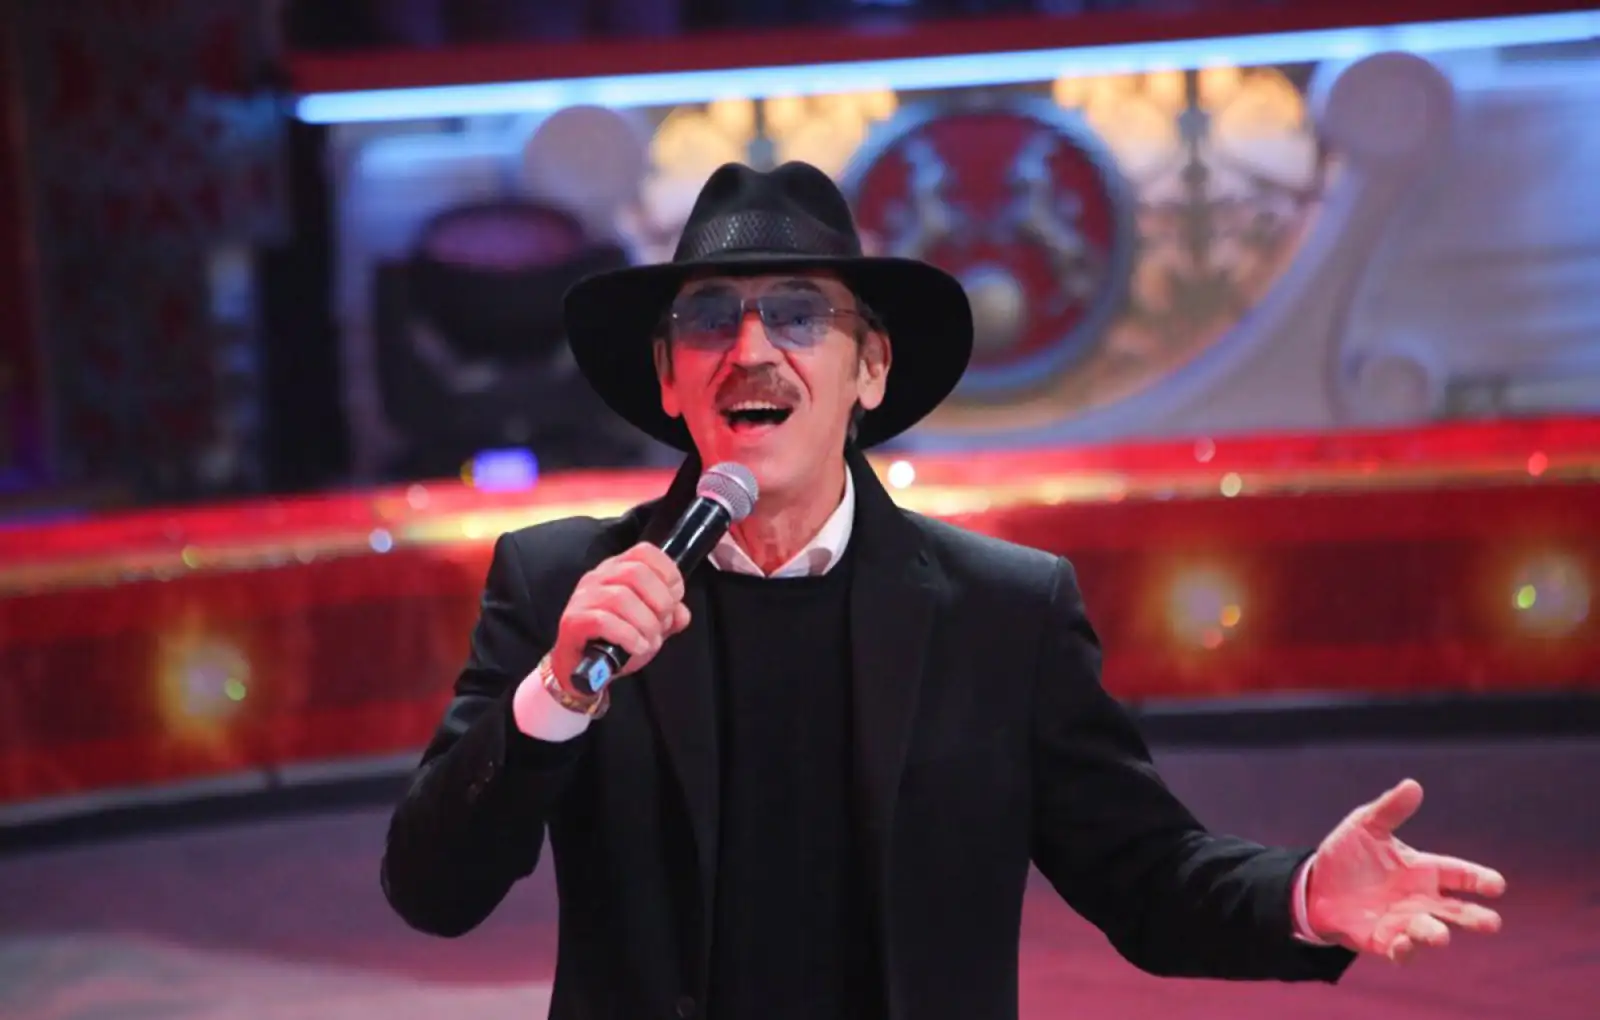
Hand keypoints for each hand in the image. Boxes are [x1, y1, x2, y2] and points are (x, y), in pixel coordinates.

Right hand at [550, 543, 690, 686]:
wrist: (582, 670)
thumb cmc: (614, 642)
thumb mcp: (649, 626)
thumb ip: (668, 617)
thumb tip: (681, 613)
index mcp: (617, 570)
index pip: (644, 552)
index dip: (667, 572)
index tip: (674, 598)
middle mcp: (597, 577)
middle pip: (635, 572)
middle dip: (659, 601)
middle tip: (662, 624)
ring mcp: (582, 598)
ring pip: (621, 597)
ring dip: (645, 624)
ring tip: (649, 642)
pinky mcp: (573, 621)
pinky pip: (604, 621)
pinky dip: (629, 636)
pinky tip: (637, 647)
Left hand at [1306, 778, 1505, 962]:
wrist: (1315, 884)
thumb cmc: (1348, 854)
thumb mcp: (1364, 826)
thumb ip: (1389, 809)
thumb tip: (1413, 785)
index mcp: (1422, 870)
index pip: (1458, 874)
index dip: (1479, 879)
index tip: (1497, 885)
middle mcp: (1420, 899)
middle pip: (1455, 911)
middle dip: (1474, 918)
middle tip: (1491, 922)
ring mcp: (1403, 922)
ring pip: (1429, 932)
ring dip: (1435, 934)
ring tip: (1440, 935)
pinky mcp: (1382, 940)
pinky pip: (1399, 951)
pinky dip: (1404, 950)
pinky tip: (1403, 944)